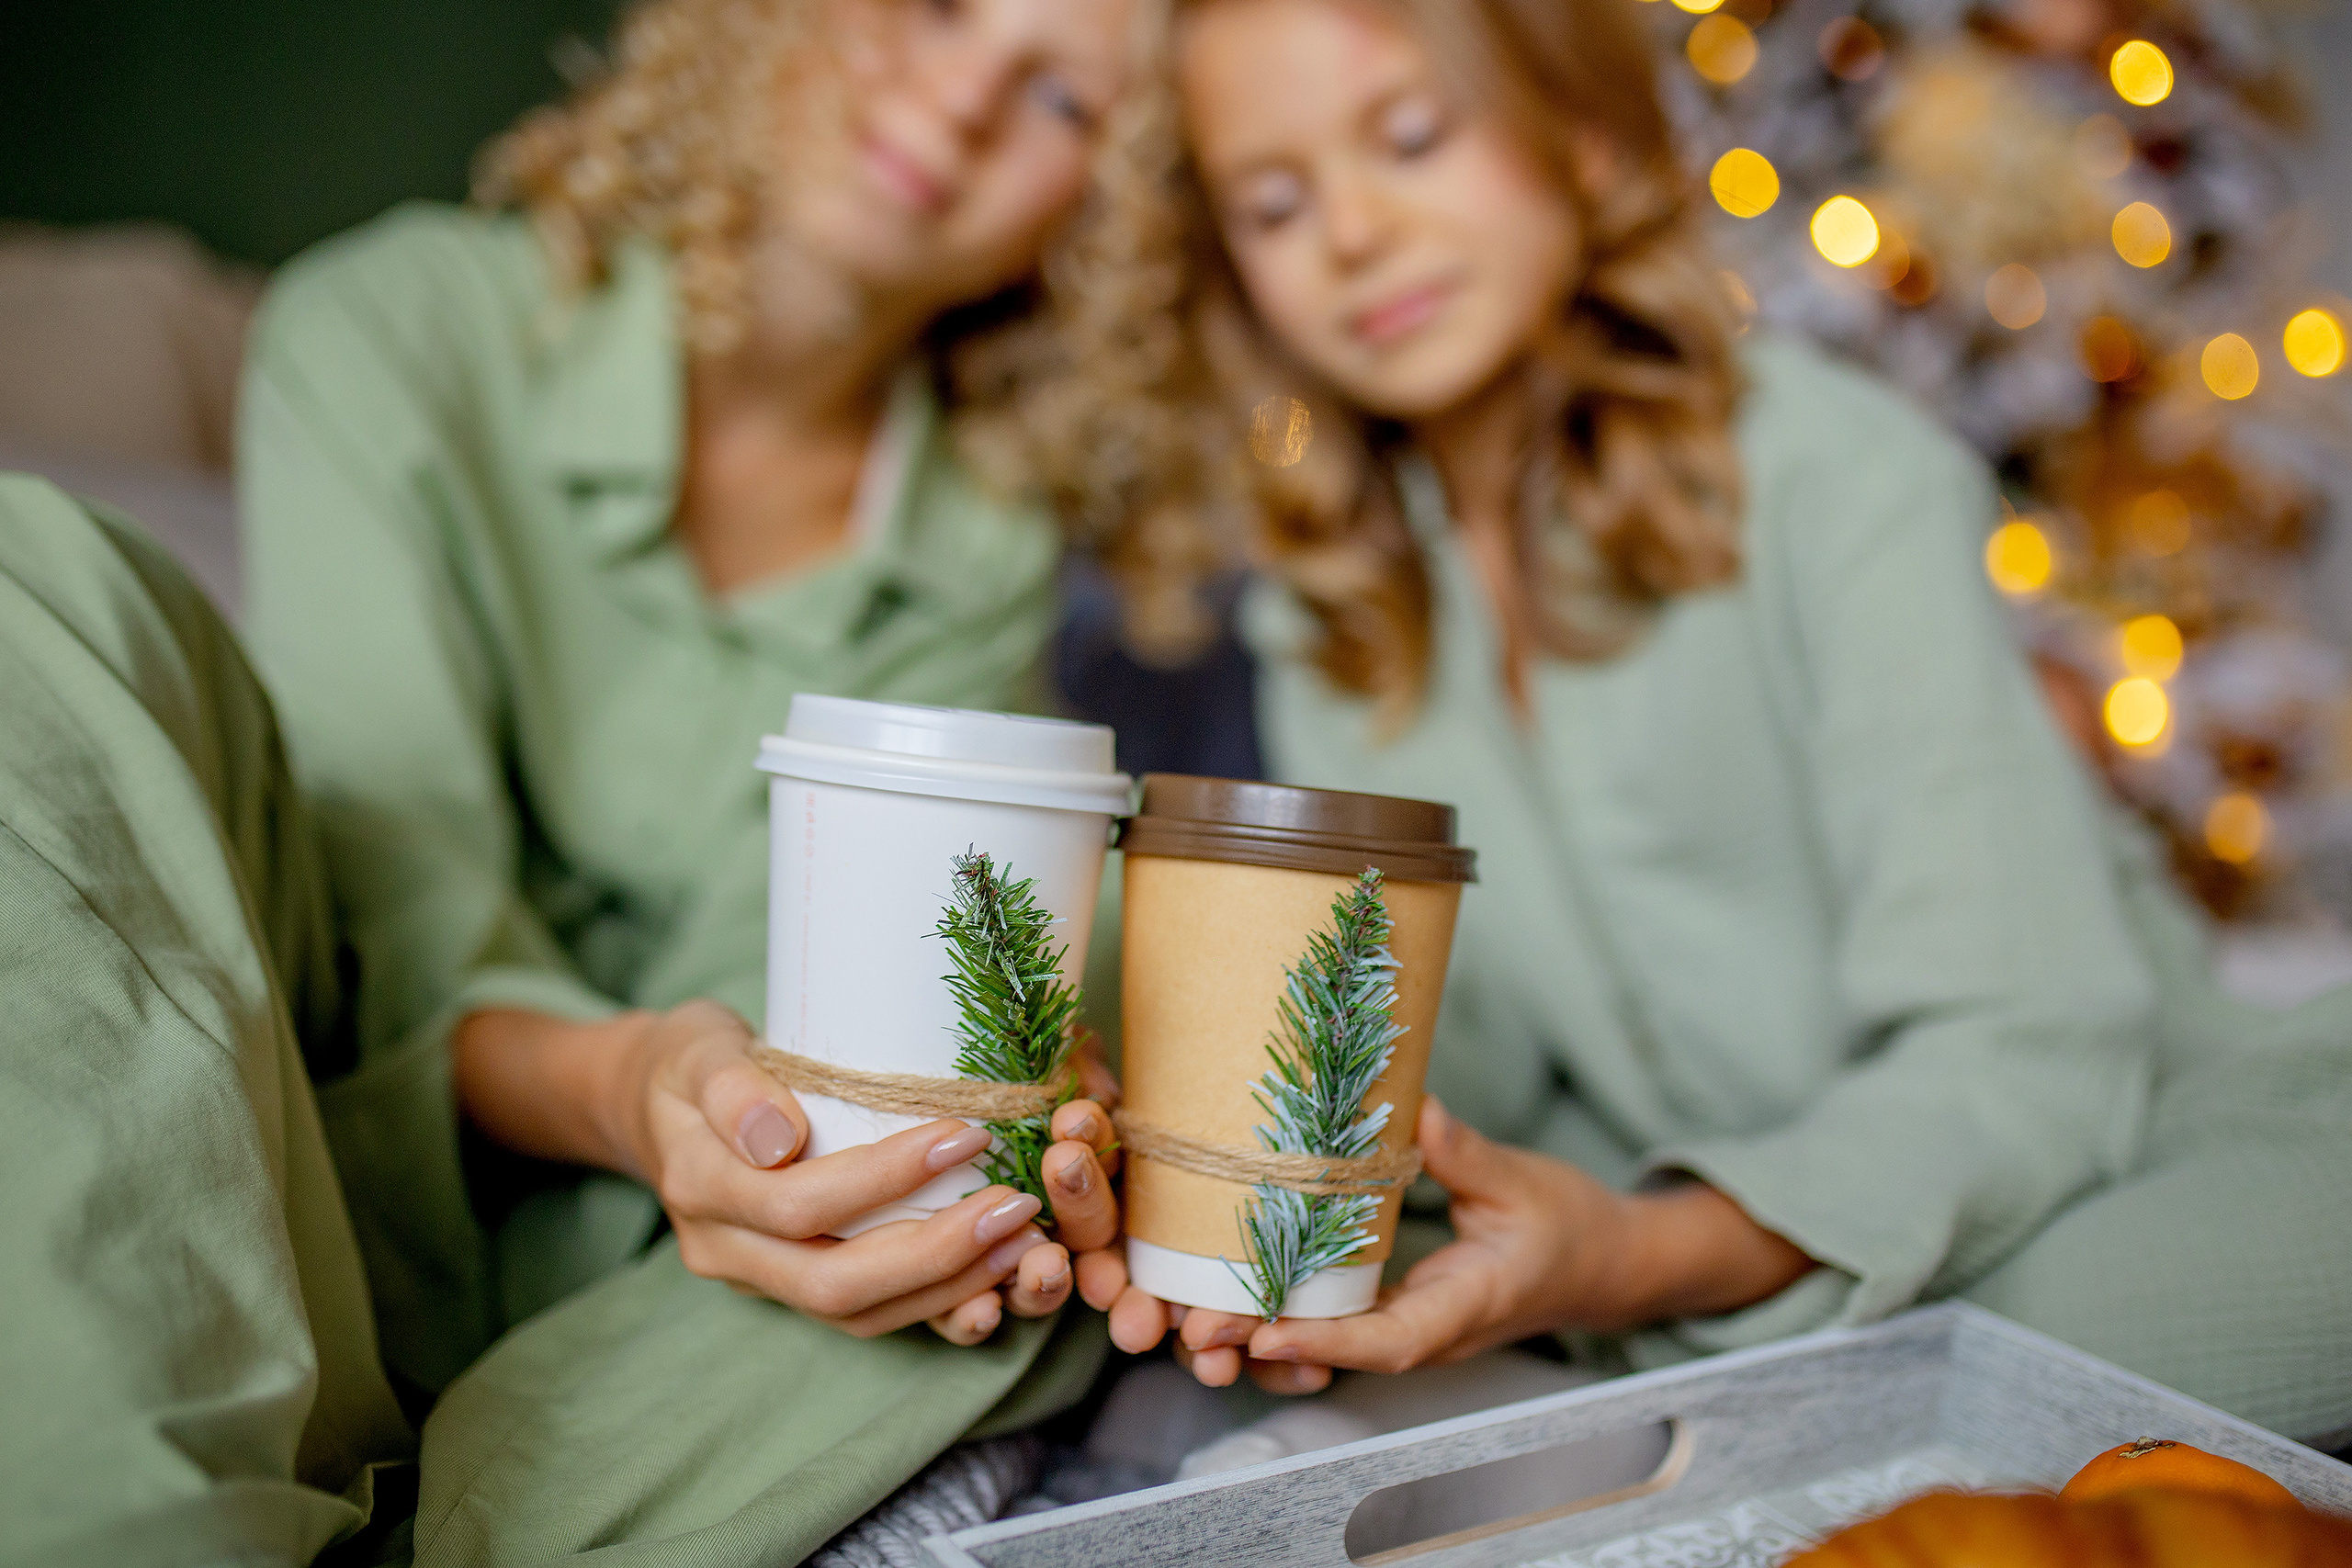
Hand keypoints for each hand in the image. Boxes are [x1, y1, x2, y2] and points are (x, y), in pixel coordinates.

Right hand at [454, 1002, 1120, 1340]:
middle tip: (1017, 1206)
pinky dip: (939, 1301)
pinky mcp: (798, 1288)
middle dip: (936, 1253)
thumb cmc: (691, 1062)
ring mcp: (762, 1280)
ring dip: (950, 1287)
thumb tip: (779, 1138)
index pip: (797, 1204)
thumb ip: (731, 1086)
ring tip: (1026, 1240)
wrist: (658, 1106)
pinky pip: (872, 1315)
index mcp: (699, 1187)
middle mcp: (727, 1251)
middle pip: (835, 1284)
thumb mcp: (696, 1048)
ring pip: (861, 1315)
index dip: (884, 1179)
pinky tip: (999, 1269)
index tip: (964, 1135)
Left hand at [1113, 1098, 1812, 1388]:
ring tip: (1186, 1322)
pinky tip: (1224, 1301)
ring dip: (1255, 1341)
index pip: (1391, 1342)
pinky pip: (1328, 1325)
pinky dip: (1277, 1319)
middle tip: (1191, 1328)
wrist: (1601, 1262)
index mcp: (1463, 1307)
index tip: (1266, 1330)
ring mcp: (1405, 1325)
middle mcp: (1426, 1330)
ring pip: (1323, 1351)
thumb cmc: (1568, 1225)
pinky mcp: (1389, 1308)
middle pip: (1336, 1356)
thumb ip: (1465, 1153)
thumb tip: (1416, 1107)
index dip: (1327, 1341)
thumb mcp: (1522, 1182)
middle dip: (1262, 1347)